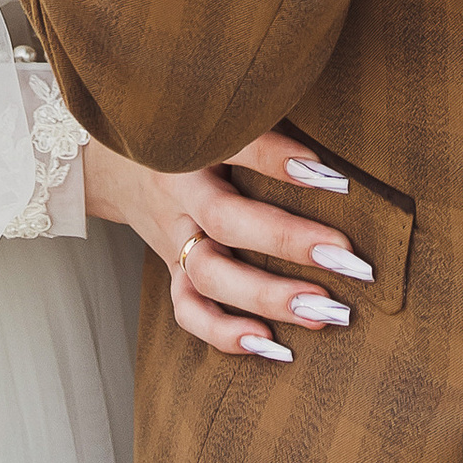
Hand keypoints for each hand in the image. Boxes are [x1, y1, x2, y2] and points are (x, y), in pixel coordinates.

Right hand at [81, 132, 371, 365]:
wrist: (117, 162)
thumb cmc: (191, 134)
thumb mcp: (214, 116)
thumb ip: (263, 124)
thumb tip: (331, 147)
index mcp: (192, 143)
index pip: (235, 147)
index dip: (278, 160)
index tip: (332, 178)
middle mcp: (178, 191)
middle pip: (225, 220)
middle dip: (287, 241)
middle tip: (345, 256)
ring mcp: (172, 236)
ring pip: (210, 274)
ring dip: (268, 296)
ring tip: (323, 310)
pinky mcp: (171, 269)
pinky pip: (188, 309)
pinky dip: (225, 333)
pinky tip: (272, 347)